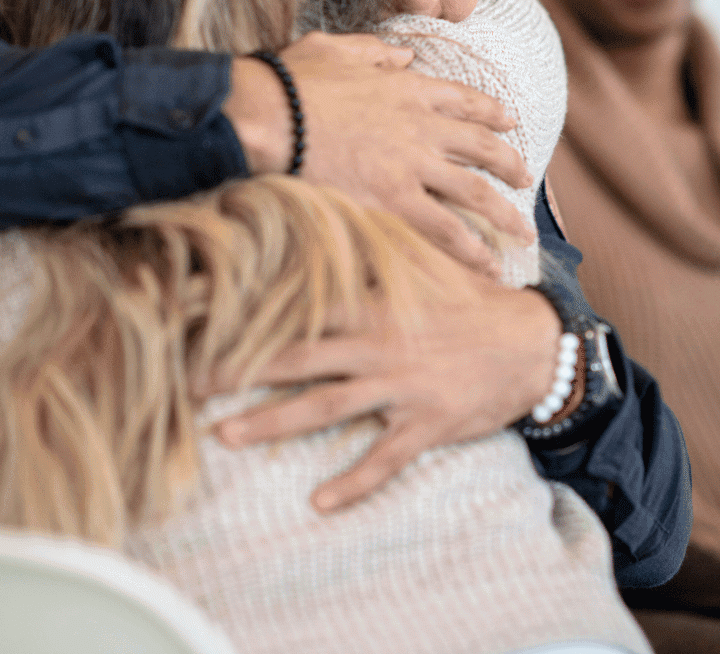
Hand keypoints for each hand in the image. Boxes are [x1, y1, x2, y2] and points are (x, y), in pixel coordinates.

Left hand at [210, 275, 561, 512]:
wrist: (534, 343)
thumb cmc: (473, 302)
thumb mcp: (426, 266)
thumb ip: (377, 249)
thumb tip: (330, 216)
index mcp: (372, 305)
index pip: (296, 302)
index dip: (246, 304)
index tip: (194, 307)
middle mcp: (378, 345)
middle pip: (295, 357)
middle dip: (237, 368)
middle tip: (185, 381)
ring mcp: (400, 387)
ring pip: (325, 406)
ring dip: (273, 422)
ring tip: (225, 435)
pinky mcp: (426, 424)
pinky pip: (384, 458)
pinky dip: (354, 482)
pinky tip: (321, 503)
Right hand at [224, 32, 534, 277]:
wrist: (268, 116)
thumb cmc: (290, 84)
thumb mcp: (336, 49)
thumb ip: (376, 52)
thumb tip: (405, 53)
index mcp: (408, 88)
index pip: (464, 100)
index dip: (491, 112)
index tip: (510, 122)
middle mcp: (422, 127)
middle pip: (482, 148)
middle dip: (510, 164)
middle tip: (526, 178)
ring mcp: (412, 166)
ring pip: (476, 193)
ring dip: (506, 216)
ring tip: (524, 235)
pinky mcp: (395, 202)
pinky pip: (446, 231)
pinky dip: (473, 250)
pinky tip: (490, 266)